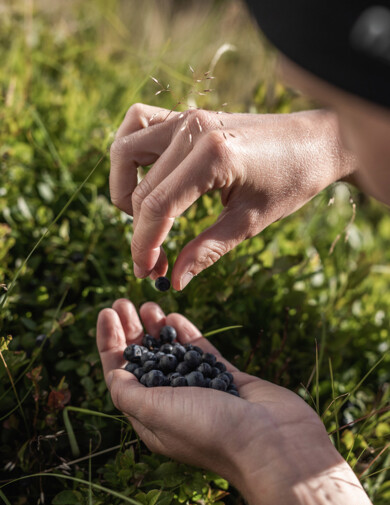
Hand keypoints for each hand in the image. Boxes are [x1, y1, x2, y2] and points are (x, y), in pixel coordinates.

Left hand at [96, 299, 369, 504]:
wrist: (273, 441)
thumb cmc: (211, 431)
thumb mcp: (156, 413)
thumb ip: (128, 393)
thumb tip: (113, 374)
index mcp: (151, 416)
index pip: (121, 374)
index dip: (110, 343)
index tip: (106, 313)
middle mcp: (173, 403)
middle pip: (144, 360)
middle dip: (131, 331)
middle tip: (123, 302)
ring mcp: (201, 389)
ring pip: (172, 353)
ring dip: (157, 329)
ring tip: (148, 304)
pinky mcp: (226, 378)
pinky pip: (201, 352)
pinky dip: (187, 334)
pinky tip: (175, 317)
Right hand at [110, 105, 355, 289]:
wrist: (315, 143)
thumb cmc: (291, 181)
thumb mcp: (250, 223)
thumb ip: (206, 251)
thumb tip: (174, 281)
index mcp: (213, 157)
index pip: (157, 207)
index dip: (143, 245)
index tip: (145, 271)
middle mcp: (192, 129)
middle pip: (140, 189)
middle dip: (139, 231)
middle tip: (153, 261)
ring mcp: (187, 116)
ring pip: (125, 151)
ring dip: (124, 189)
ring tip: (143, 217)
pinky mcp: (187, 114)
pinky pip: (139, 122)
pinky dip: (130, 151)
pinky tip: (144, 176)